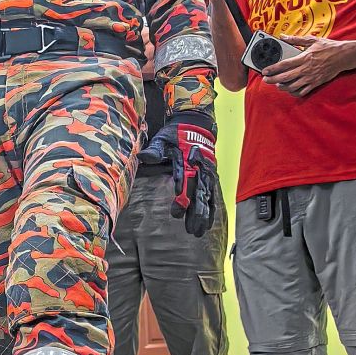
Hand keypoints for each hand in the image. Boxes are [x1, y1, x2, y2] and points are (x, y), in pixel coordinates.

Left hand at [139, 110, 216, 236]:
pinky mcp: (211, 175)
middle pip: (198, 193)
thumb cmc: (175, 133)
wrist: (196, 123)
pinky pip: (212, 194)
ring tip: (199, 231)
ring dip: (204, 214)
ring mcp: (207, 173)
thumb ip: (154, 150)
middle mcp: (199, 168)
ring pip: (207, 196)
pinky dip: (211, 208)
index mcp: (185, 160)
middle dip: (195, 212)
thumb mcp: (162, 139)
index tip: (176, 213)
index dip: (182, 197)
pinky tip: (208, 223)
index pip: (184, 181)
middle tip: (192, 230)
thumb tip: (142, 157)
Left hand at [260, 35, 355, 97]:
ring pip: (292, 87)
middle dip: (272, 80)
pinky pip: (302, 92)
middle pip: (284, 77)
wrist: (343, 56)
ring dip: (282, 87)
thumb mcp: (312, 40)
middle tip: (265, 79)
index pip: (284, 65)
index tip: (264, 71)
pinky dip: (293, 92)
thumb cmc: (328, 47)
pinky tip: (290, 90)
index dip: (272, 69)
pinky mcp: (315, 83)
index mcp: (304, 58)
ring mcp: (310, 78)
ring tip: (277, 84)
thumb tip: (283, 37)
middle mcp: (306, 69)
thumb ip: (296, 39)